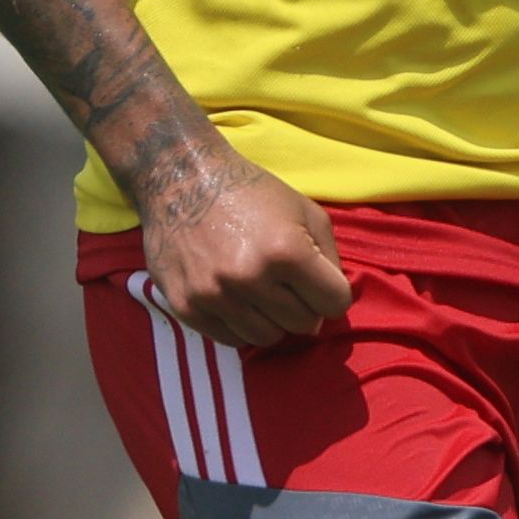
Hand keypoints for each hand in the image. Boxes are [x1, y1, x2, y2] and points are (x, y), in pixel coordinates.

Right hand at [138, 140, 352, 350]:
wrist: (183, 180)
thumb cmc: (252, 192)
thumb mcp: (306, 211)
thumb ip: (329, 259)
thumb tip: (332, 306)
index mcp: (287, 252)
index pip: (334, 303)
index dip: (332, 293)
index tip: (319, 283)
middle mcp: (250, 278)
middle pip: (304, 324)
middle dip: (304, 306)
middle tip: (287, 284)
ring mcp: (215, 295)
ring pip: (268, 338)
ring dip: (272, 319)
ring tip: (261, 291)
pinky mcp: (187, 306)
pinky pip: (232, 339)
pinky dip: (241, 324)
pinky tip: (237, 298)